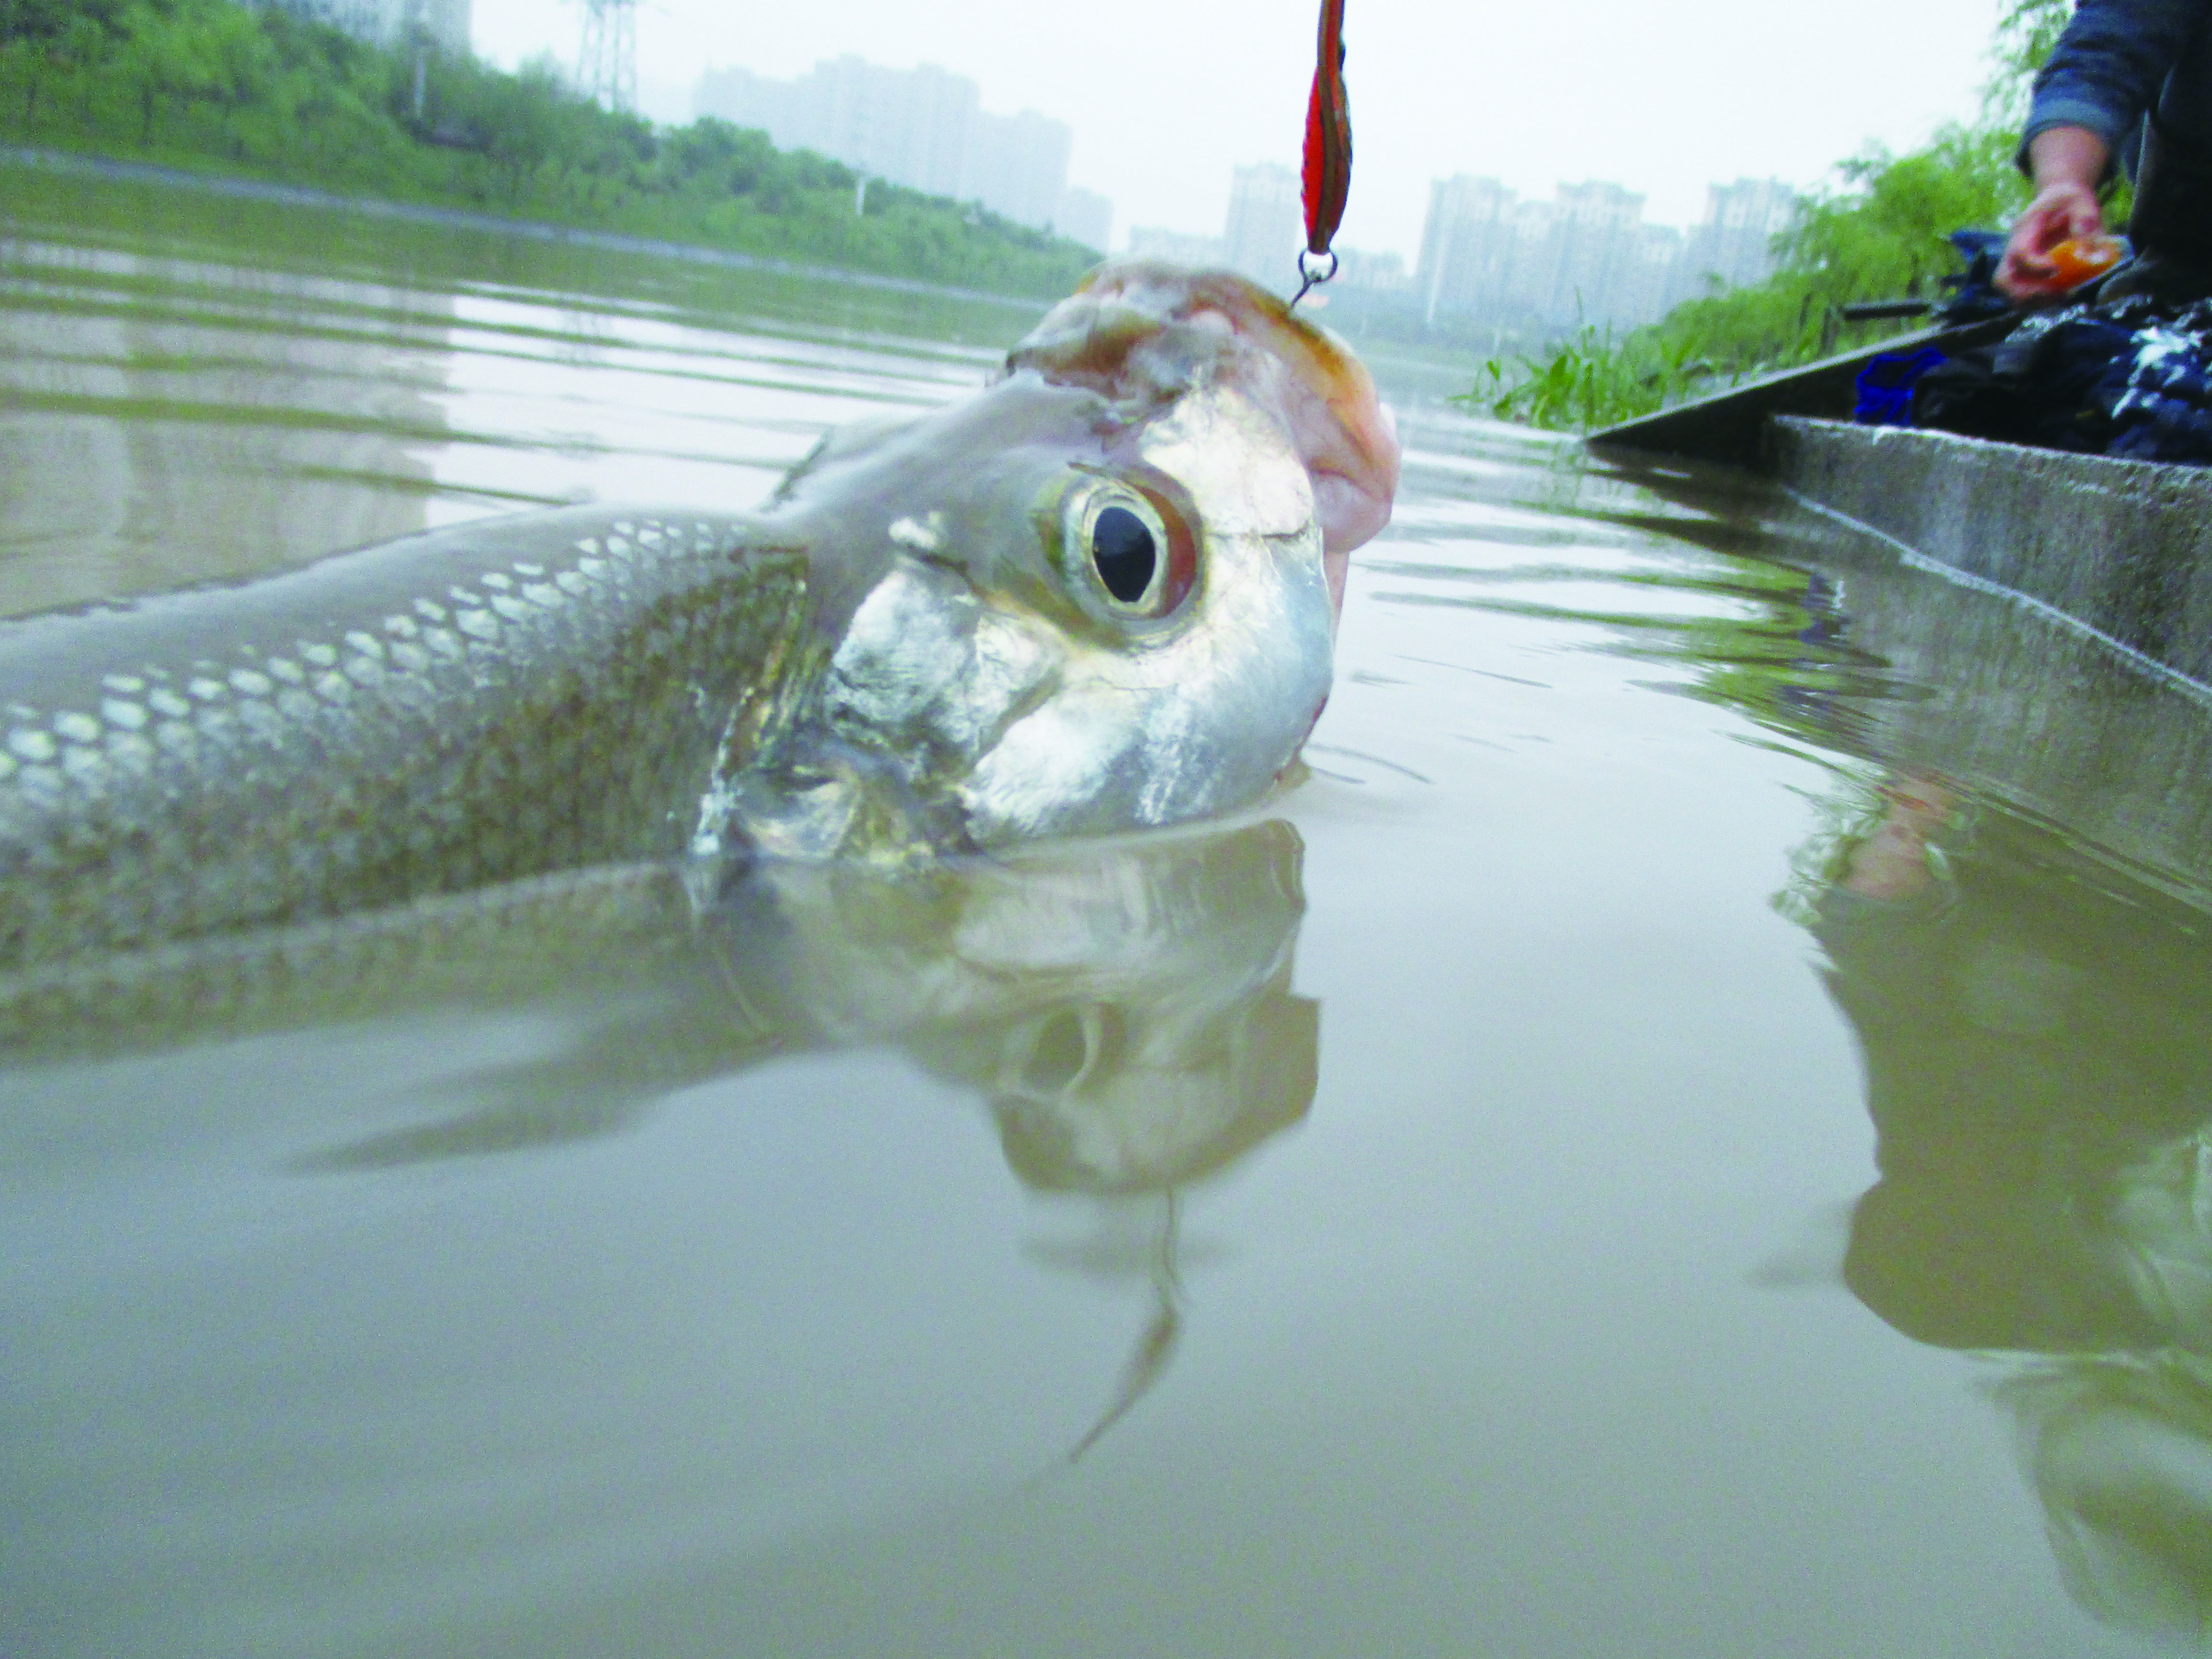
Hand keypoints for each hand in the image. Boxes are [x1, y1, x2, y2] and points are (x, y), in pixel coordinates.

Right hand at [1997, 182, 2106, 300]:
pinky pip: (2021, 294)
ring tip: (2062, 297)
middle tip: (2056, 295)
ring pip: (2008, 292)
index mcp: (2025, 229)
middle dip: (2025, 294)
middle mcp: (2013, 249)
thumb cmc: (2069, 201)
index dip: (2035, 267)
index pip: (2020, 253)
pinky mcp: (2024, 273)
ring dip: (2032, 302)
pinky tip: (2061, 295)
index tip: (2057, 270)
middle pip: (2002, 280)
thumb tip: (2089, 253)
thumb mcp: (2081, 203)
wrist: (2058, 200)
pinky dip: (2038, 301)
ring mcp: (2016, 264)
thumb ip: (2085, 222)